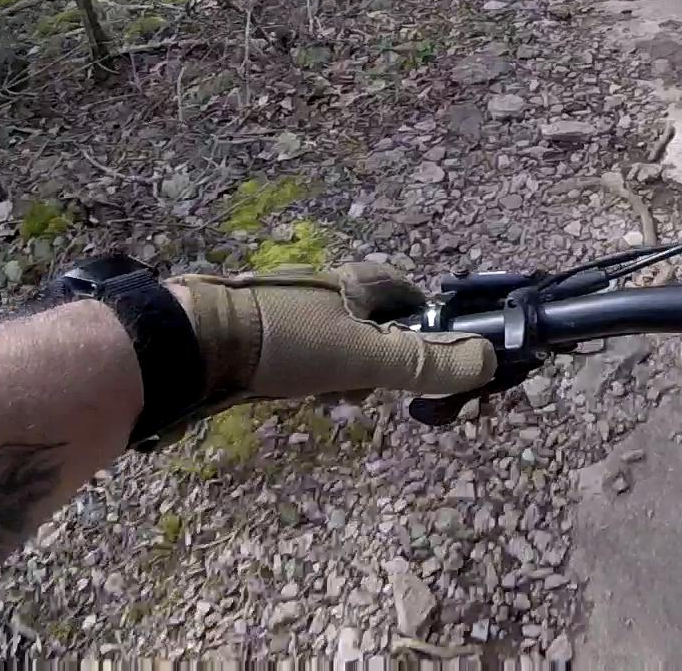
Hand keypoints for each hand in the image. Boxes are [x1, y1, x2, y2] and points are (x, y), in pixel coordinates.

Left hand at [168, 264, 495, 410]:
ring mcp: (280, 307)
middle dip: (379, 349)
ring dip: (341, 366)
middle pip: (364, 314)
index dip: (420, 310)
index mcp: (350, 284)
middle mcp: (318, 287)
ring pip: (328, 335)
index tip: (429, 340)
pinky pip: (293, 350)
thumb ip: (424, 363)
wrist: (191, 344)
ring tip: (338, 397)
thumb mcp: (364, 357)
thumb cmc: (286, 343)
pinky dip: (305, 371)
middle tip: (380, 384)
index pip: (399, 286)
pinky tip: (297, 394)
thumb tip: (490, 361)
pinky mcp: (249, 330)